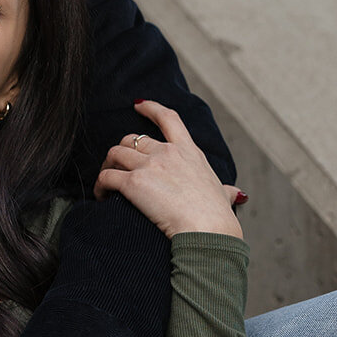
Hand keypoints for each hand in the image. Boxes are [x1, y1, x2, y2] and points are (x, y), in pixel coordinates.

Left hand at [94, 100, 242, 240]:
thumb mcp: (223, 196)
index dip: (151, 108)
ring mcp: (149, 166)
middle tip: (116, 167)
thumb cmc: (216, 218)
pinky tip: (101, 195)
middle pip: (132, 139)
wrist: (207, 232)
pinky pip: (106, 176)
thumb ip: (225, 190)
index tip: (138, 104)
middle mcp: (167, 153)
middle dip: (122, 152)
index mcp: (188, 152)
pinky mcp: (133, 183)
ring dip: (106, 166)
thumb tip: (237, 194)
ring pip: (115, 154)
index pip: (168, 118)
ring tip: (105, 183)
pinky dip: (99, 185)